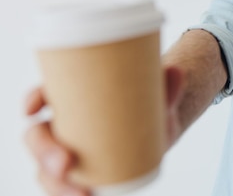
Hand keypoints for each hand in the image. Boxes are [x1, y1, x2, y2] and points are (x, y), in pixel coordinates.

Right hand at [23, 66, 184, 195]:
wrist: (158, 128)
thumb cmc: (149, 105)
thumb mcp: (158, 97)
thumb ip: (167, 88)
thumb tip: (176, 72)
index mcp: (73, 98)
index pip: (43, 96)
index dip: (33, 99)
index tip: (35, 108)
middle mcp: (62, 125)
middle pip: (37, 136)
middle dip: (44, 150)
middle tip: (66, 161)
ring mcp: (67, 151)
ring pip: (45, 167)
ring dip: (55, 182)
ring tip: (82, 193)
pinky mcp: (78, 174)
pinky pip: (63, 186)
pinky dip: (68, 194)